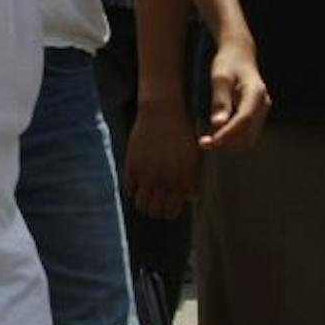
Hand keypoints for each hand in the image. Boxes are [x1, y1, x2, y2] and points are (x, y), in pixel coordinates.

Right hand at [125, 101, 199, 218]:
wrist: (163, 112)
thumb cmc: (183, 135)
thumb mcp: (194, 158)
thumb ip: (193, 181)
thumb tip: (190, 200)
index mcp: (182, 180)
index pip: (171, 211)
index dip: (169, 212)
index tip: (168, 205)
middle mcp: (164, 179)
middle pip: (155, 211)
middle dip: (156, 210)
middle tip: (156, 202)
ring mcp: (147, 172)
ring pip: (141, 204)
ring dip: (144, 203)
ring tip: (147, 195)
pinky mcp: (132, 164)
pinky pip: (129, 189)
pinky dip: (133, 190)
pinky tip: (138, 183)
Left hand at [202, 37, 269, 152]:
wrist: (239, 55)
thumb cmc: (227, 63)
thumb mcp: (219, 78)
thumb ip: (219, 100)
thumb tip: (217, 124)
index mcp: (256, 93)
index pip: (244, 120)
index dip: (227, 134)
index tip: (208, 142)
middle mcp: (263, 104)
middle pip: (248, 133)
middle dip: (227, 142)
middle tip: (203, 143)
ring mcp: (262, 111)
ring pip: (249, 136)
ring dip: (230, 143)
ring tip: (207, 141)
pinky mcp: (256, 115)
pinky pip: (246, 132)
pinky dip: (232, 137)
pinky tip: (215, 135)